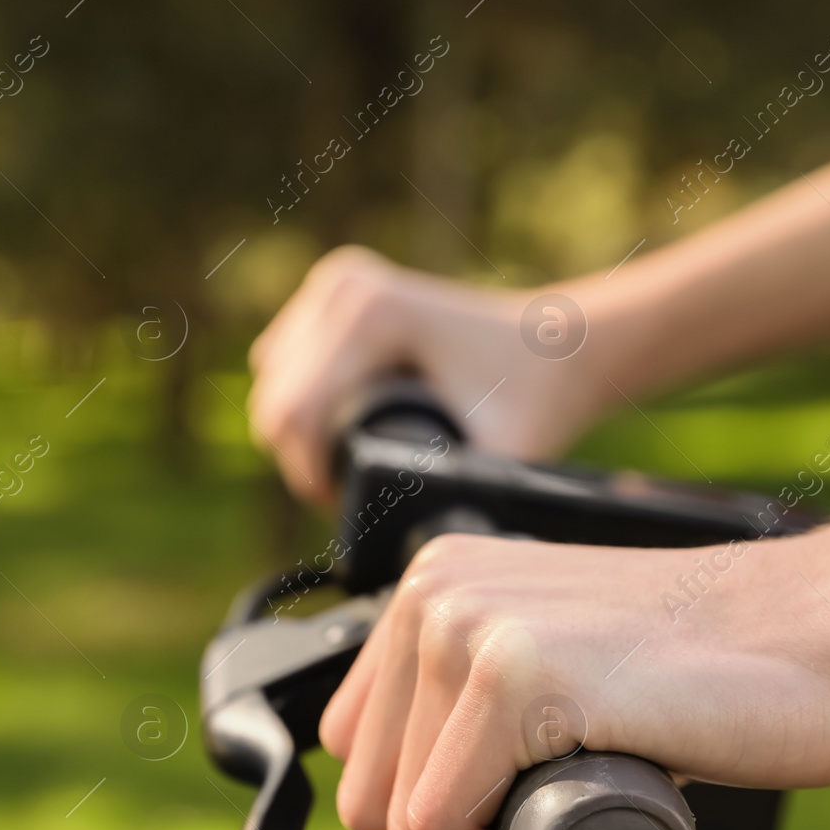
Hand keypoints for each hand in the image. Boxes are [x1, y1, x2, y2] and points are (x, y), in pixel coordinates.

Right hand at [248, 246, 621, 503]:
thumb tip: (409, 547)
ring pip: (272, 381)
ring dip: (298, 430)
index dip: (308, 476)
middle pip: (275, 398)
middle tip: (348, 491)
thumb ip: (461, 500)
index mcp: (373, 315)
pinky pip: (283, 359)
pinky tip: (339, 424)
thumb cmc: (534, 399)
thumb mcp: (501, 457)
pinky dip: (302, 398)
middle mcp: (346, 287)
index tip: (343, 505)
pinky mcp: (334, 288)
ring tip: (349, 460)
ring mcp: (337, 281)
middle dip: (301, 457)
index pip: (293, 414)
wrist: (557, 343)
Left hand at [319, 529, 829, 829]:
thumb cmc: (718, 664)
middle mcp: (436, 589)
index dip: (435, 804)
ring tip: (569, 824)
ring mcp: (472, 624)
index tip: (515, 808)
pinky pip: (442, 826)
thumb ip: (482, 694)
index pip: (361, 744)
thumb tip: (416, 797)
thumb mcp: (562, 655)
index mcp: (437, 580)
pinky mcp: (520, 675)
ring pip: (401, 820)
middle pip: (371, 792)